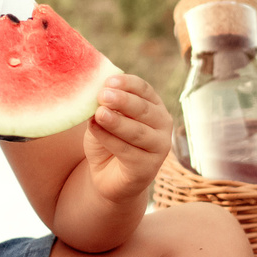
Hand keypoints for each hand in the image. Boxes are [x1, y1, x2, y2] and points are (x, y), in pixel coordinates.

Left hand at [80, 73, 171, 204]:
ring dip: (117, 121)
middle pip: (143, 109)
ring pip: (137, 132)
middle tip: (103, 95)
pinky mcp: (148, 167)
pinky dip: (109, 139)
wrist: (107, 176)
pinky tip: (94, 129)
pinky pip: (127, 151)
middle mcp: (162, 125)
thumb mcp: (103, 118)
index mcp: (153, 106)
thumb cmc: (107, 140)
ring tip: (99, 113)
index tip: (108, 80)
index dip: (127, 84)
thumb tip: (97, 91)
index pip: (144, 90)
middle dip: (122, 101)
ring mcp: (159, 147)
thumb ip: (103, 105)